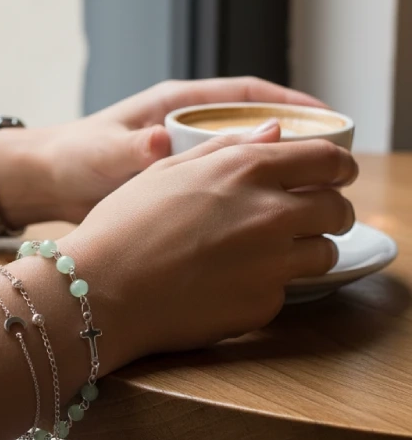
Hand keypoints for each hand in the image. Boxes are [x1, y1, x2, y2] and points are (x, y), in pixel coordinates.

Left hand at [15, 76, 326, 223]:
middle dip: (293, 138)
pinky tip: (266, 215)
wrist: (48, 183)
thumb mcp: (104, 153)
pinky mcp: (177, 180)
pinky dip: (247, 191)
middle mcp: (184, 123)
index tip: (327, 117)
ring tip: (312, 190)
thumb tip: (159, 141)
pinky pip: (224, 181)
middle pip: (252, 124)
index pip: (246, 93)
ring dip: (273, 167)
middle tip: (333, 162)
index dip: (289, 101)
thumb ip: (133, 148)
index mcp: (174, 104)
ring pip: (241, 155)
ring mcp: (183, 152)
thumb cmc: (73, 158)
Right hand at [58, 122, 356, 369]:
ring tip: (267, 251)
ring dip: (306, 248)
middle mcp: (268, 214)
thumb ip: (226, 148)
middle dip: (330, 210)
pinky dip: (267, 284)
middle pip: (337, 209)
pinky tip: (228, 281)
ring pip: (324, 253)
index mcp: (244, 170)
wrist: (100, 289)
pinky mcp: (262, 305)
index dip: (338, 166)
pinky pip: (285, 289)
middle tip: (308, 216)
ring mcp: (270, 264)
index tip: (335, 174)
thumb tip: (273, 133)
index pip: (327, 160)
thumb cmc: (123, 225)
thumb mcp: (166, 171)